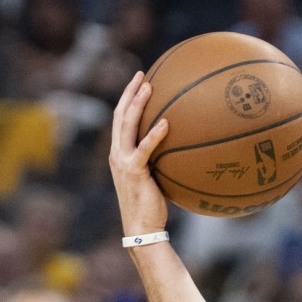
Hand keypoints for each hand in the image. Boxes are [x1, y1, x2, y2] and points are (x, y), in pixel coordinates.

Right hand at [109, 71, 168, 234]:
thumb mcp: (155, 177)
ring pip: (127, 125)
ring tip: (150, 87)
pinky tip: (166, 122)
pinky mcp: (133, 171)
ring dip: (137, 103)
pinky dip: (154, 134)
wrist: (142, 226)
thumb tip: (185, 149)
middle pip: (120, 115)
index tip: (139, 81)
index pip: (121, 119)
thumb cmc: (152, 204)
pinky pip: (144, 148)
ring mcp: (122, 160)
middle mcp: (116, 153)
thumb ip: (161, 161)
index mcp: (120, 153)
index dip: (128, 99)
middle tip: (142, 74)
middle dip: (130, 92)